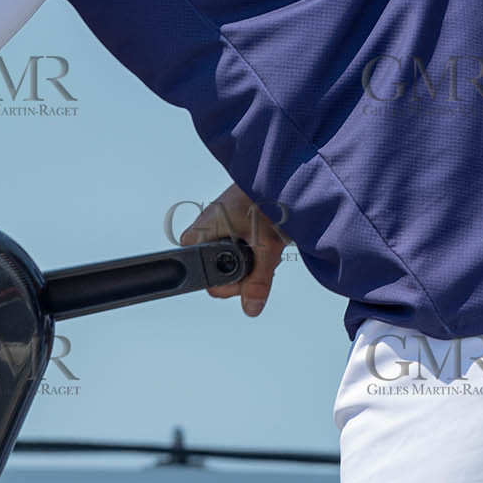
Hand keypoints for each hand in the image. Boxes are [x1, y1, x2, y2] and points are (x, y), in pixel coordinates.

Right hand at [180, 183, 286, 317]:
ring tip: (266, 242)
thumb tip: (250, 308)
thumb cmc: (268, 198)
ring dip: (250, 258)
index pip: (201, 274)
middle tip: (261, 256)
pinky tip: (265, 238)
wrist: (281, 174)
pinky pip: (235, 244)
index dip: (226, 282)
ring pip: (227, 258)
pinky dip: (252, 246)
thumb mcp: (266, 246)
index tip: (246, 274)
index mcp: (202, 231)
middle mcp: (204, 227)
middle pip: (215, 270)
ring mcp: (216, 223)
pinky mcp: (229, 220)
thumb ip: (258, 281)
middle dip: (242, 272)